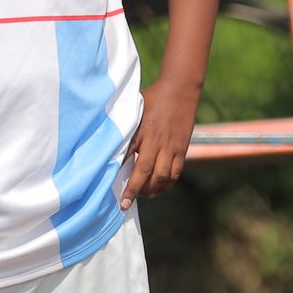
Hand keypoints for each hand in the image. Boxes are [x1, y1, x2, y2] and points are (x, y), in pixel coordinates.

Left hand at [123, 75, 200, 207]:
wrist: (180, 89)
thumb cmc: (153, 98)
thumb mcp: (135, 109)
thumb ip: (126, 127)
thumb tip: (111, 144)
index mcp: (142, 130)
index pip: (129, 157)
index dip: (120, 173)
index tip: (112, 187)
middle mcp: (157, 140)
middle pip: (146, 171)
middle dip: (135, 190)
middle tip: (125, 203)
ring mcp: (171, 146)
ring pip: (163, 175)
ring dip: (152, 190)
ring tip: (142, 196)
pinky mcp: (182, 149)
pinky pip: (176, 172)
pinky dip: (167, 184)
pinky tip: (159, 189)